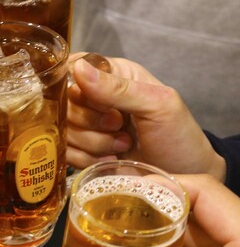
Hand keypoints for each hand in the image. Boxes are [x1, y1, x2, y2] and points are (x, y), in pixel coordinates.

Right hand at [66, 55, 225, 181]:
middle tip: (120, 127)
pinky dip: (88, 159)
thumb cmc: (177, 136)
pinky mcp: (80, 151)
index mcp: (112, 73)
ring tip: (122, 146)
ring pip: (63, 129)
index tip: (102, 105)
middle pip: (63, 103)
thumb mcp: (156, 105)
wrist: (182, 178)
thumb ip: (118, 88)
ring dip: (94, 143)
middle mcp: (93, 96)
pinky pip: (65, 152)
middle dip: (91, 121)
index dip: (79, 88)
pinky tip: (111, 160)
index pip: (73, 68)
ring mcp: (84, 125)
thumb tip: (79, 69)